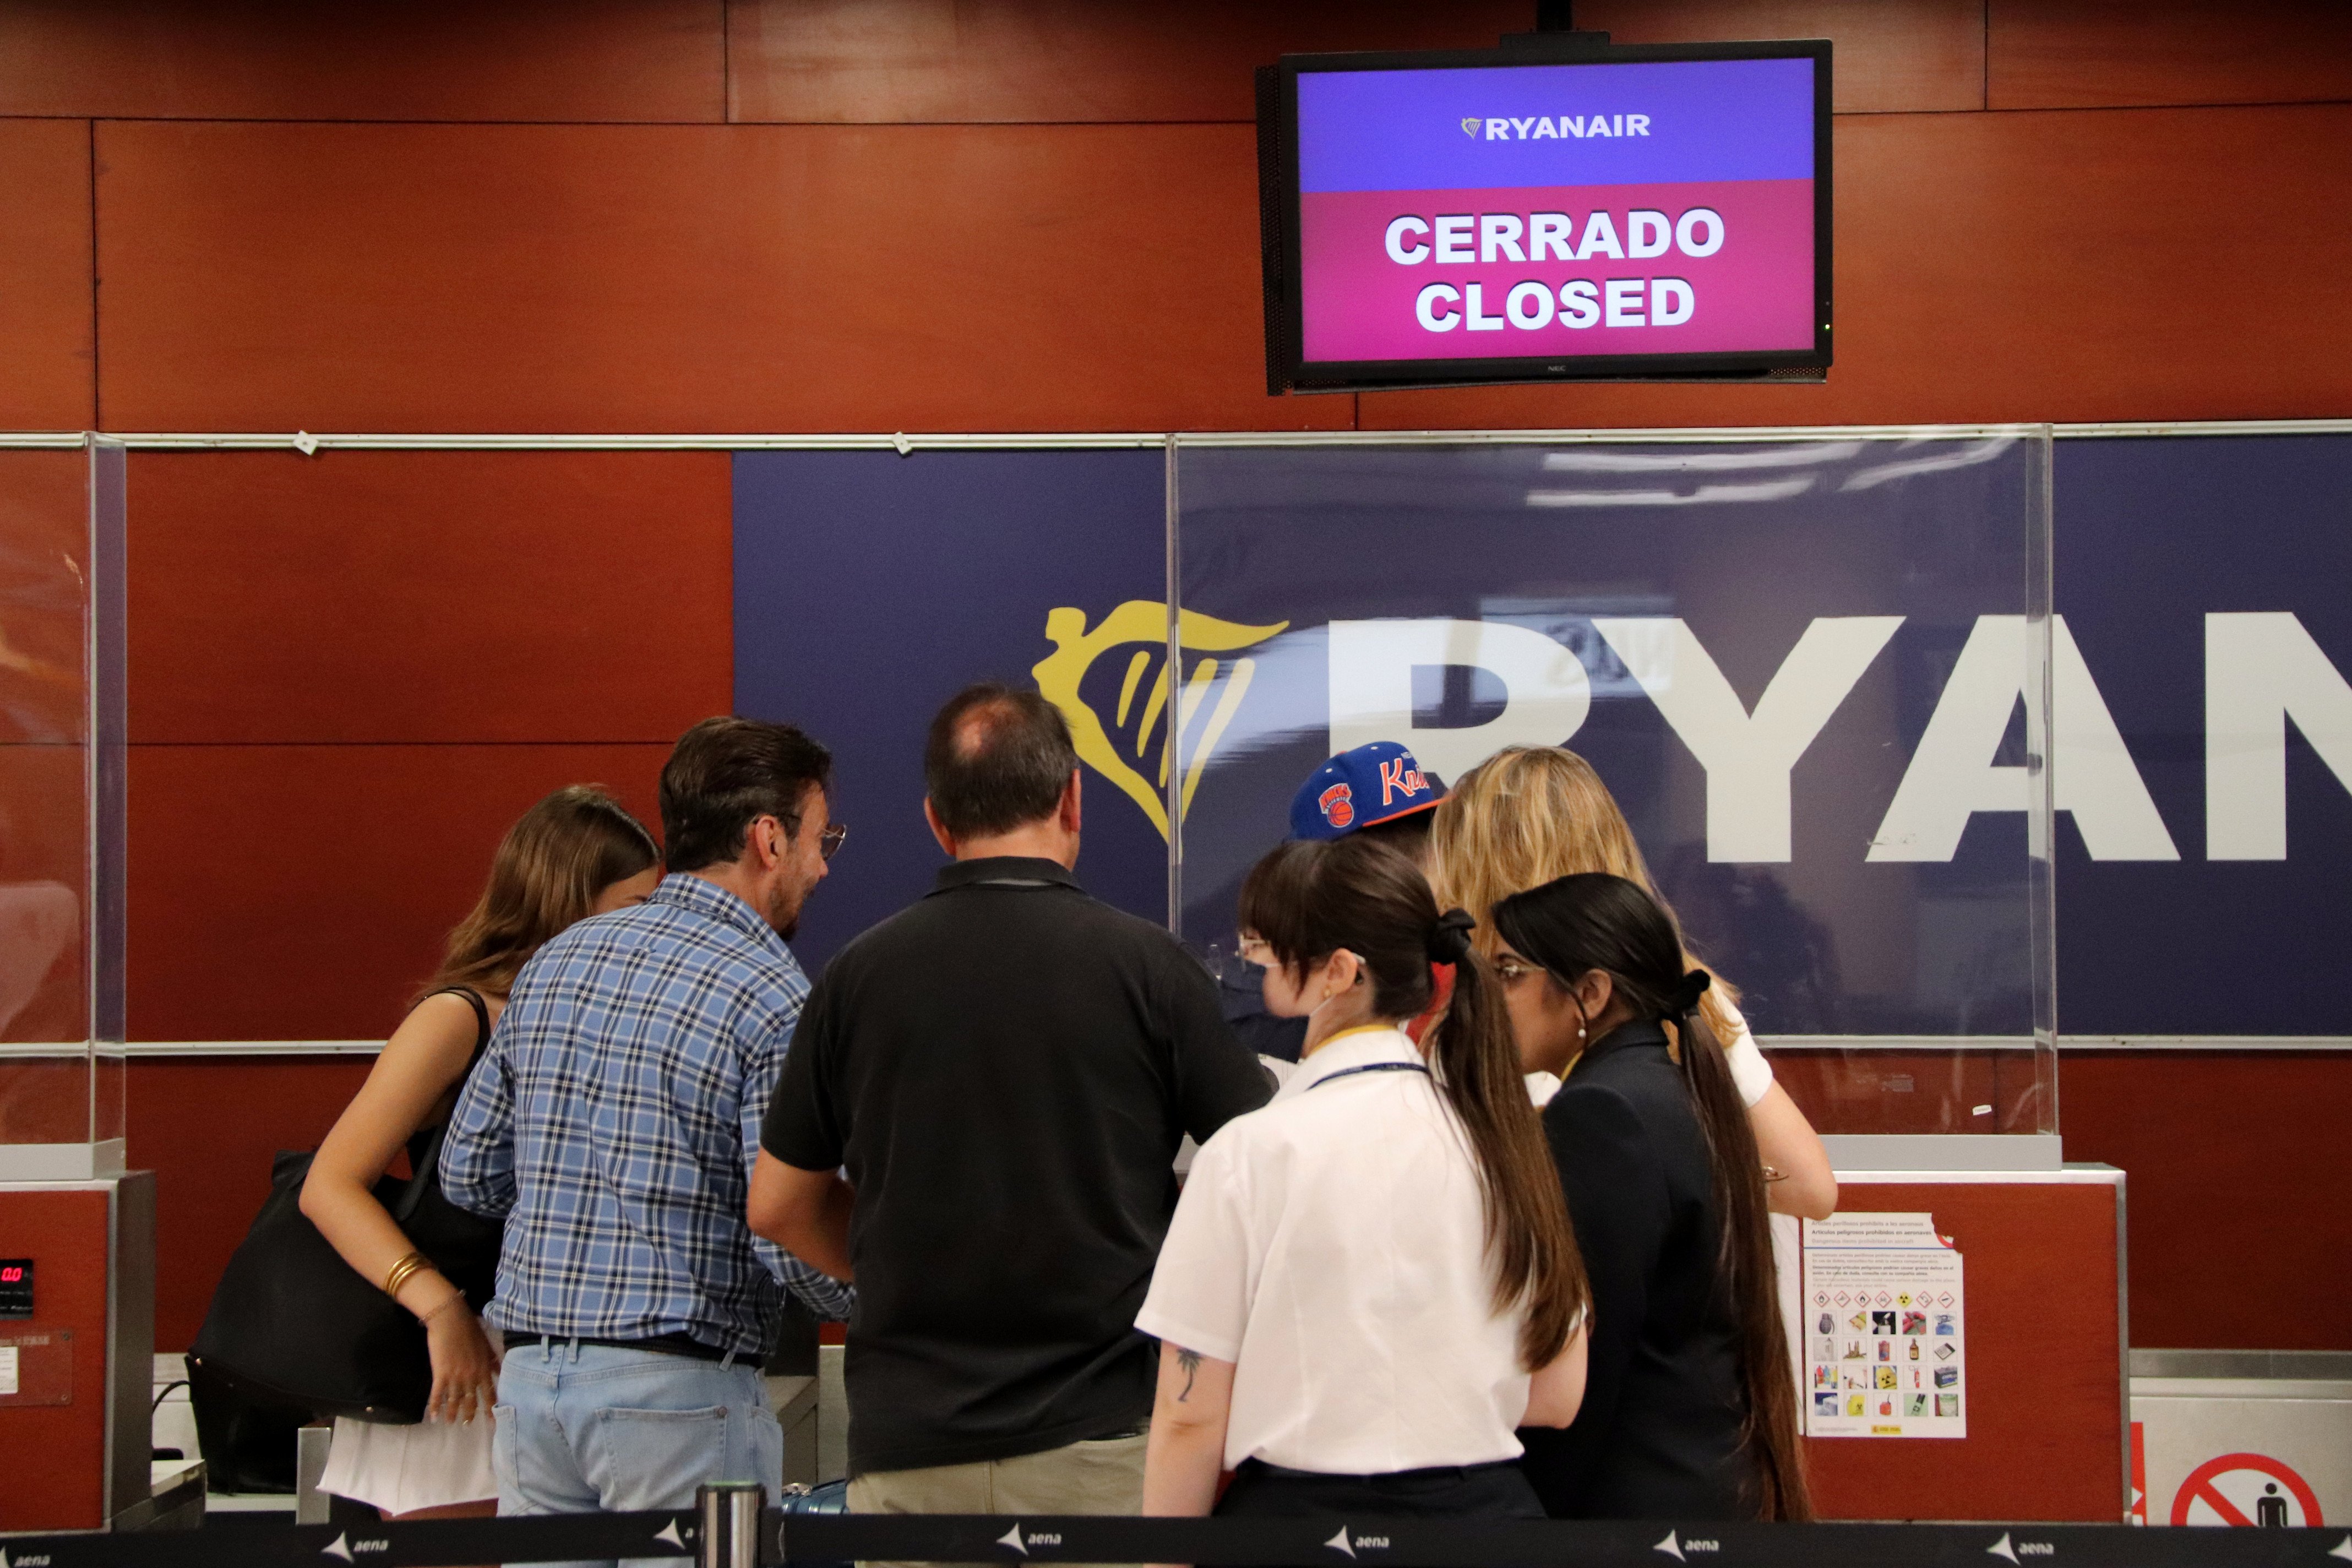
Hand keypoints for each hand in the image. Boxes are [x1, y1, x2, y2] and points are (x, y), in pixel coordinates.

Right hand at [422, 1297, 499, 1424]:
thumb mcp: (486, 1345)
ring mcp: (456, 1375)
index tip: (493, 1422)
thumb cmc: (470, 1329)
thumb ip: (493, 1361)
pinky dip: (435, 1406)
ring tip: (451, 1423)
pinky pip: (438, 1394)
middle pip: (471, 1399)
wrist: (451, 1319)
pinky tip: (434, 1417)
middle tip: (468, 1425)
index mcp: (484, 1368)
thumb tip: (500, 1372)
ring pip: (455, 1399)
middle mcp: (471, 1375)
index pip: (490, 1393)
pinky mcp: (440, 1372)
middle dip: (470, 1413)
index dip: (491, 1408)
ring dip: (453, 1413)